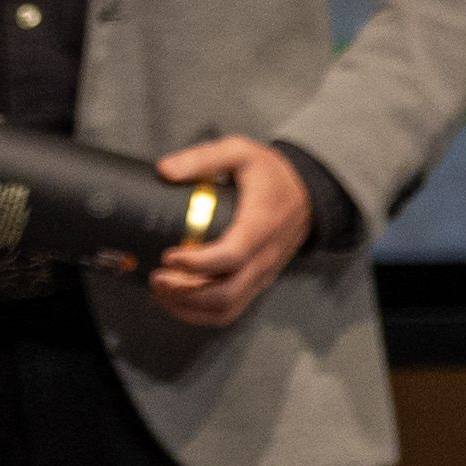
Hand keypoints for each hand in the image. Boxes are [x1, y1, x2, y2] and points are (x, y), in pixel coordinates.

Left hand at [145, 138, 311, 327]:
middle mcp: (264, 257)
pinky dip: (202, 313)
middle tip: (156, 279)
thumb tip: (164, 171)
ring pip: (228, 307)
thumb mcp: (239, 151)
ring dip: (191, 308)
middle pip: (227, 292)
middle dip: (187, 293)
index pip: (232, 255)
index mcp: (261, 225)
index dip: (198, 262)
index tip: (168, 256)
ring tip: (160, 293)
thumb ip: (203, 158)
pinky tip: (177, 302)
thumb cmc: (270, 173)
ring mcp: (263, 274)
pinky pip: (232, 308)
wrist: (308, 192)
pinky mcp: (258, 281)